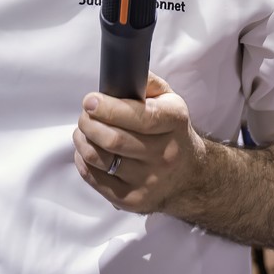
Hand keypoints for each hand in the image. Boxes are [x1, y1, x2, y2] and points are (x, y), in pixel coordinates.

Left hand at [71, 73, 206, 215]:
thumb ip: (147, 83)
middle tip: (84, 115)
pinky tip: (87, 150)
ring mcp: (148, 181)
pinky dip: (83, 161)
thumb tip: (120, 72)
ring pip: (100, 159)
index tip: (89, 100)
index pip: (139, 117)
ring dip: (82, 140)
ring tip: (84, 131)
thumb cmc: (172, 131)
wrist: (190, 175)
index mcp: (173, 123)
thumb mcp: (170, 101)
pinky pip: (95, 179)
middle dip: (89, 123)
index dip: (108, 108)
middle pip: (113, 139)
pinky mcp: (132, 200)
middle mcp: (164, 155)